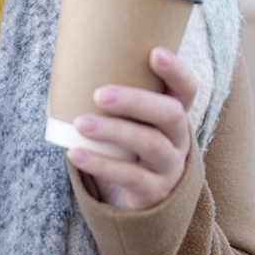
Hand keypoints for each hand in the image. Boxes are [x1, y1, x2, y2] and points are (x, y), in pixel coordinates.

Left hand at [66, 47, 197, 210]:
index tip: (155, 52)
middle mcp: (179, 139)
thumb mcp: (128, 122)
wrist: (136, 201)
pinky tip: (75, 154)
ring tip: (81, 124)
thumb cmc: (125, 148)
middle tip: (99, 94)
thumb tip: (68, 63)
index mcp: (173, 115)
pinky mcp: (154, 191)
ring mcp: (170, 167)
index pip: (186, 89)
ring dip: (113, 131)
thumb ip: (113, 98)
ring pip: (150, 144)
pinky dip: (100, 163)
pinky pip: (130, 176)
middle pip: (170, 114)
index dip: (176, 71)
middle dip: (135, 101)